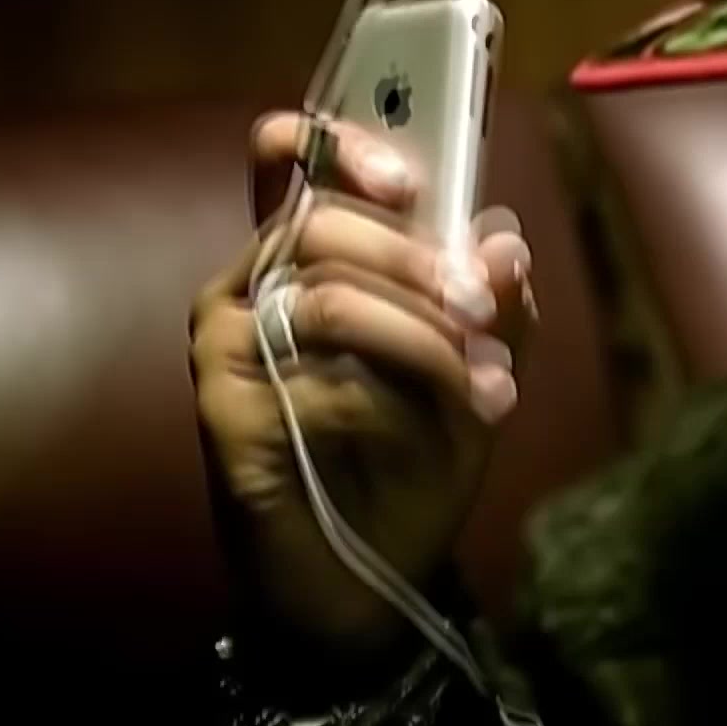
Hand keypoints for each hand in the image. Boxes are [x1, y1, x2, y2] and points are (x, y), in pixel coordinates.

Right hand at [190, 111, 537, 662]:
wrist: (370, 579)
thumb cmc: (416, 461)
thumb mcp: (483, 369)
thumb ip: (499, 302)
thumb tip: (506, 240)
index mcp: (312, 257)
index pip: (295, 161)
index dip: (340, 146)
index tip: (410, 183)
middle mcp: (257, 284)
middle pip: (326, 224)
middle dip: (420, 262)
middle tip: (484, 309)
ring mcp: (228, 341)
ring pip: (326, 293)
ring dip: (419, 335)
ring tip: (484, 386)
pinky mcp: (220, 403)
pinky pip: (304, 374)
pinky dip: (380, 399)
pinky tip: (421, 433)